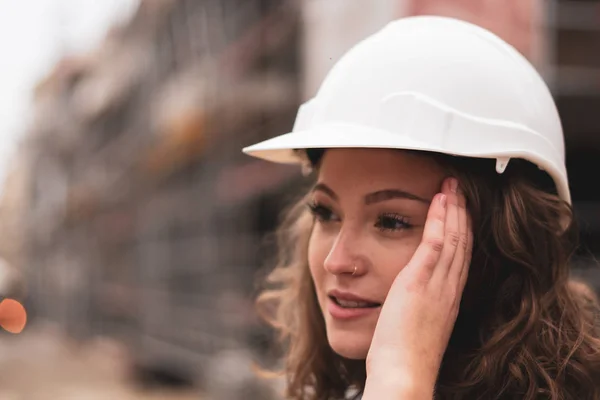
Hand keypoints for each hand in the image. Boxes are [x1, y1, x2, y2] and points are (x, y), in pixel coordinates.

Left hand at [363, 177, 472, 397]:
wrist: (403, 374)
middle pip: (462, 244)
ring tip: (452, 186)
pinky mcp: (419, 282)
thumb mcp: (414, 327)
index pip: (460, 259)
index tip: (459, 213)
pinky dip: (439, 219)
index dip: (462, 232)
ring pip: (454, 238)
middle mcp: (448, 290)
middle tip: (460, 190)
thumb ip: (415, 309)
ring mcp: (437, 285)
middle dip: (461, 214)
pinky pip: (436, 243)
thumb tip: (405, 302)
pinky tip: (439, 200)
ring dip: (453, 209)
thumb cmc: (402, 358)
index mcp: (447, 300)